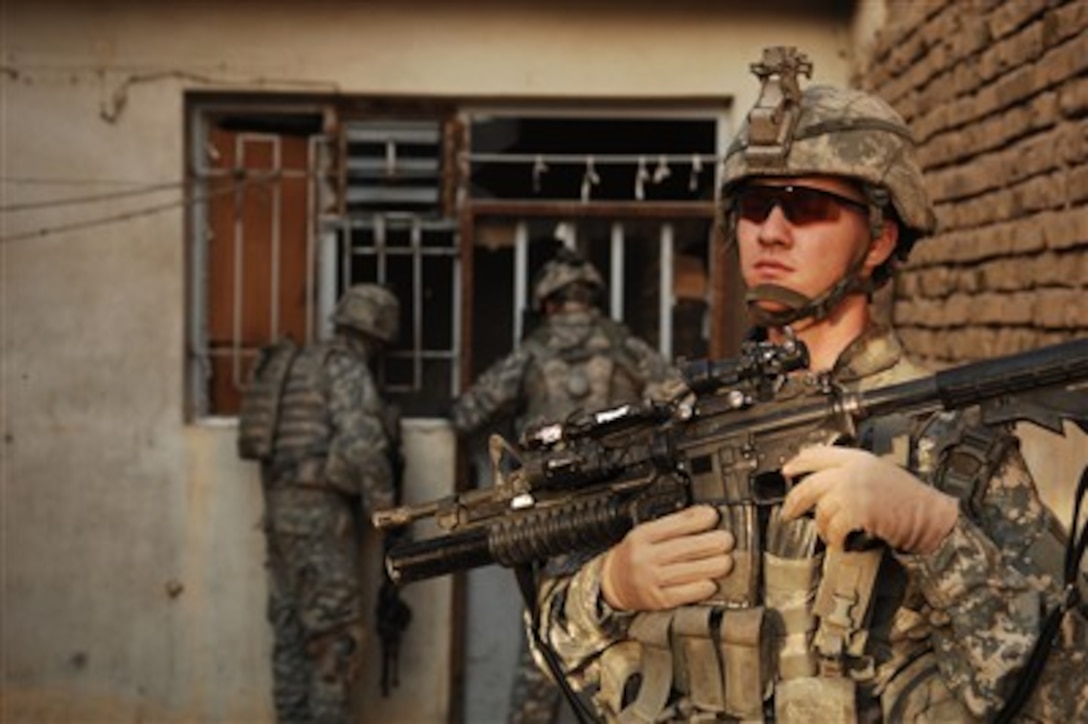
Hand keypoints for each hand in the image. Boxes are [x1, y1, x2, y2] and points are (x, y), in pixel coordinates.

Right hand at [601, 505, 734, 611]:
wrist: (612, 584)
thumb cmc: (634, 556)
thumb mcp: (646, 534)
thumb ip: (673, 525)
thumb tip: (705, 515)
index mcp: (642, 537)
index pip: (673, 525)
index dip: (696, 520)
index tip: (713, 517)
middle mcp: (644, 558)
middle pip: (683, 548)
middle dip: (710, 543)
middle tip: (726, 540)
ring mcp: (650, 580)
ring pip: (688, 572)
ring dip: (712, 566)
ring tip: (726, 562)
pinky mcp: (658, 601)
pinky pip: (685, 594)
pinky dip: (701, 588)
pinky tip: (711, 583)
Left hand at [781, 445, 958, 553]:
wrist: (935, 517)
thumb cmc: (914, 501)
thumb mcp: (881, 474)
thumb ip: (853, 475)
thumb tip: (826, 489)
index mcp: (859, 458)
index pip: (818, 454)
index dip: (799, 462)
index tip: (787, 470)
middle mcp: (853, 470)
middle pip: (810, 484)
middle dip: (795, 501)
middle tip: (788, 512)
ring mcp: (854, 489)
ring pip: (821, 510)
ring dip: (823, 528)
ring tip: (831, 535)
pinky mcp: (857, 510)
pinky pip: (834, 528)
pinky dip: (835, 539)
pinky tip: (842, 543)